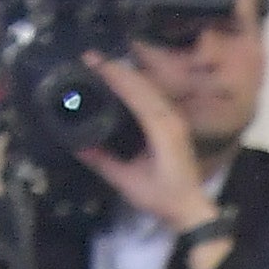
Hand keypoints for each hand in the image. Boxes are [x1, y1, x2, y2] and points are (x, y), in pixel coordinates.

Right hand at [76, 42, 215, 227]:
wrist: (190, 208)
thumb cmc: (162, 198)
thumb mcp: (128, 183)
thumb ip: (104, 163)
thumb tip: (78, 146)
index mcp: (162, 131)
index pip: (135, 93)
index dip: (113, 75)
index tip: (92, 63)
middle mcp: (171, 119)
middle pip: (142, 84)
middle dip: (116, 68)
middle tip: (91, 59)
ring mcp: (176, 119)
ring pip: (150, 87)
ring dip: (126, 73)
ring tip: (103, 65)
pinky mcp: (176, 122)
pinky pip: (155, 95)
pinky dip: (137, 83)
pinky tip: (123, 79)